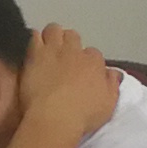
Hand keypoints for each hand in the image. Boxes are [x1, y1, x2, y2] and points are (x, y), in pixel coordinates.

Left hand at [19, 24, 121, 144]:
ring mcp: (55, 51)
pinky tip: (33, 48)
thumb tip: (113, 73)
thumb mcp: (109, 103)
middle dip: (69, 43)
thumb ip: (112, 85)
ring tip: (48, 47)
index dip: (87, 61)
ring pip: (54, 30)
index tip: (82, 70)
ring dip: (52, 36)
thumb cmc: (84, 115)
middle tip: (64, 55)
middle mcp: (76, 52)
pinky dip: (34, 39)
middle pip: (73, 36)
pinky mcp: (35, 55)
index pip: (93, 53)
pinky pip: (34, 36)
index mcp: (95, 63)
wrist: (55, 117)